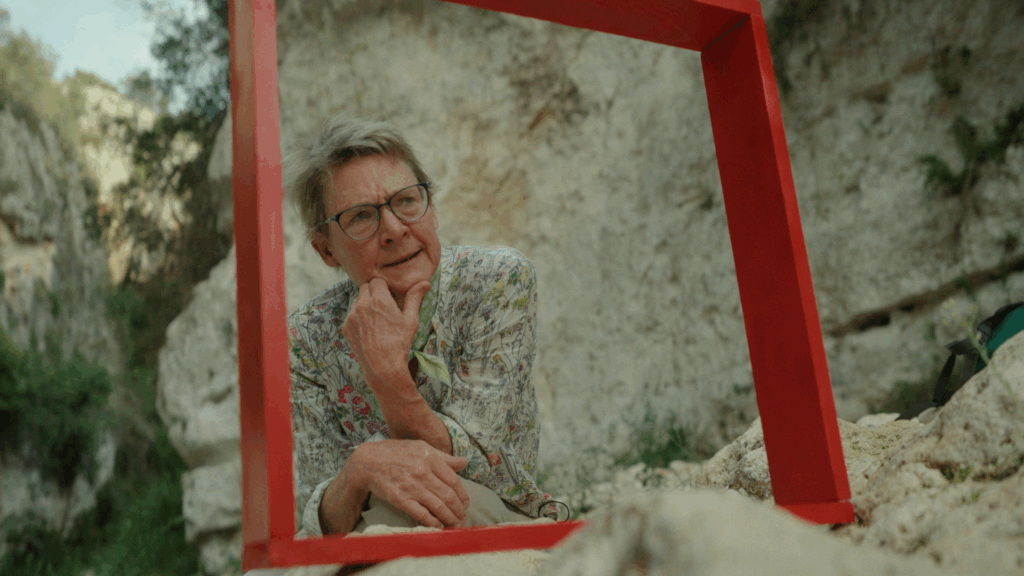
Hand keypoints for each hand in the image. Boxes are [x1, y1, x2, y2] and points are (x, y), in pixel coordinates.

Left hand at [342, 278, 430, 385]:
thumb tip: (425, 283)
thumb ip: (414, 298)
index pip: (377, 280)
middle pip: (365, 287)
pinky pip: (351, 314)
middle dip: (373, 292)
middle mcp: (363, 304)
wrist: (382, 367)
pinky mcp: (346, 327)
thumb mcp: (411, 320)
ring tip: (375, 318)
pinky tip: (368, 329)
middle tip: (383, 305)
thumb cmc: (400, 343)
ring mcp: (352, 316)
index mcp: (380, 300)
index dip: (384, 287)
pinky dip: (358, 317)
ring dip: (364, 304)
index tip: (389, 295)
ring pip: (356, 300)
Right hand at [349, 439, 470, 527]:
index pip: (453, 480)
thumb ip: (443, 457)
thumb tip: (464, 462)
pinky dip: (433, 522)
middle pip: (448, 495)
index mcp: (430, 457)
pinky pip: (421, 514)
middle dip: (459, 509)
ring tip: (455, 524)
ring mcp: (411, 486)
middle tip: (463, 517)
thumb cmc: (396, 452)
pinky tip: (439, 525)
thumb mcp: (421, 447)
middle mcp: (422, 471)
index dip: (462, 494)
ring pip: (438, 506)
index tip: (466, 503)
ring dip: (450, 518)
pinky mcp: (400, 499)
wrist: (367, 461)